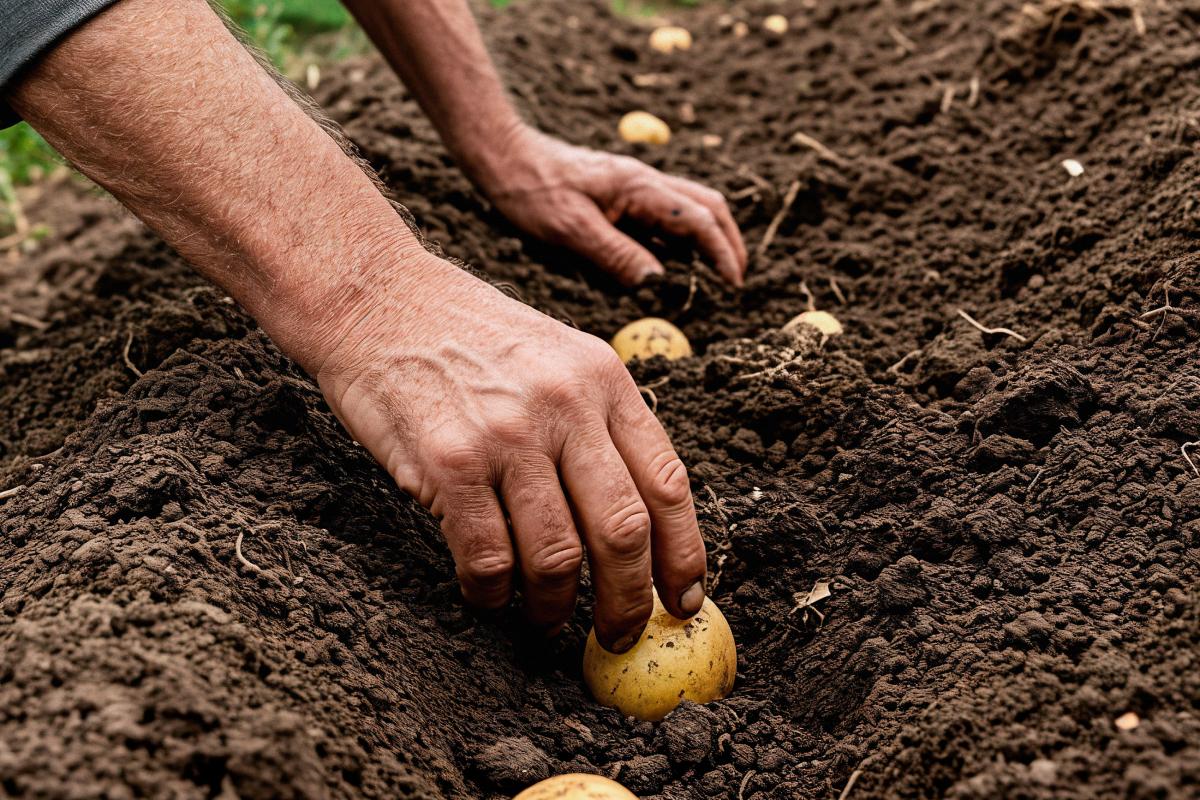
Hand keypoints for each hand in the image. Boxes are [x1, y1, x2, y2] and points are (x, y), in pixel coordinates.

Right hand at [306, 253, 708, 650]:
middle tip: (618, 633)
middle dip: (627, 602)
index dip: (683, 556)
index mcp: (605, 380)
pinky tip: (487, 597)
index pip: (668, 484)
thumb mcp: (559, 356)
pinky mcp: (448, 463)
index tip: (682, 600)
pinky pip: (488, 558)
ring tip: (544, 620)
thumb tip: (639, 525)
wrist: (378, 299)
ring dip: (554, 608)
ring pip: (557, 556)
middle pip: (623, 531)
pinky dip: (492, 595)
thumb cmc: (469, 337)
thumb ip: (601, 424)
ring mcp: (507, 434)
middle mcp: (566, 406)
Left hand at [475, 126, 747, 286]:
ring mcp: (633, 187)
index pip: (698, 218)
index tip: (733, 283)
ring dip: (706, 238)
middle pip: (706, 205)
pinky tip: (671, 263)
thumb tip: (658, 283)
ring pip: (688, 207)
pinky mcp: (619, 195)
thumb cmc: (531, 191)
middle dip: (728, 241)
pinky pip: (661, 215)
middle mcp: (644, 182)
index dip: (721, 252)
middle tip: (734, 279)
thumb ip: (617, 255)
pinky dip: (679, 238)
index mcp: (639, 187)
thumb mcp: (571, 230)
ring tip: (712, 275)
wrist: (503, 157)